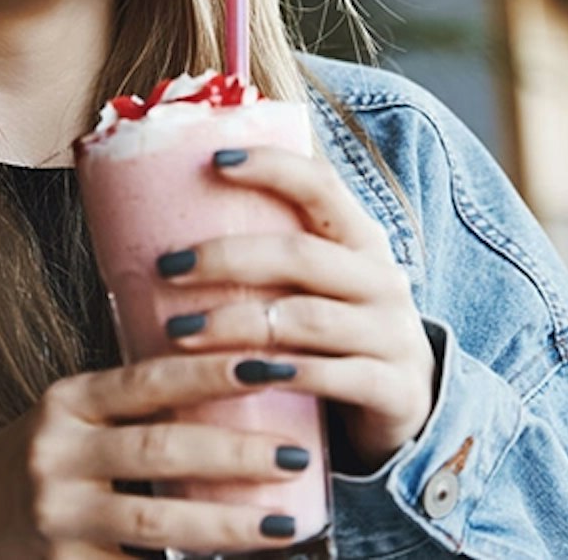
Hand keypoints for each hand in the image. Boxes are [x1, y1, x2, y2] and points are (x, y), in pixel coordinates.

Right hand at [0, 355, 331, 557]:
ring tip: (283, 524)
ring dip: (226, 525)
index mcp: (65, 404)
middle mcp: (57, 457)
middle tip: (295, 456)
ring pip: (154, 523)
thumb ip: (129, 404)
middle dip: (234, 454)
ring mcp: (58, 518)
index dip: (209, 373)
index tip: (268, 364)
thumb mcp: (68, 419)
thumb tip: (234, 371)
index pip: (146, 381)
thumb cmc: (33, 465)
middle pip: (158, 452)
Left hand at [151, 145, 436, 467]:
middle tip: (165, 268)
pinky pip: (334, 379)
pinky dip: (284, 375)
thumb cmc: (336, 334)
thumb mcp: (317, 288)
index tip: (212, 162)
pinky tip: (240, 379)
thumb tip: (159, 221)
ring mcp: (393, 335)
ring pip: (308, 320)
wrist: (408, 405)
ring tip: (179, 330)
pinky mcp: (394, 390)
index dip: (273, 167)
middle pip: (301, 255)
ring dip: (236, 323)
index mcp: (361, 241)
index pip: (322, 186)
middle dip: (227, 258)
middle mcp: (382, 280)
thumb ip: (269, 257)